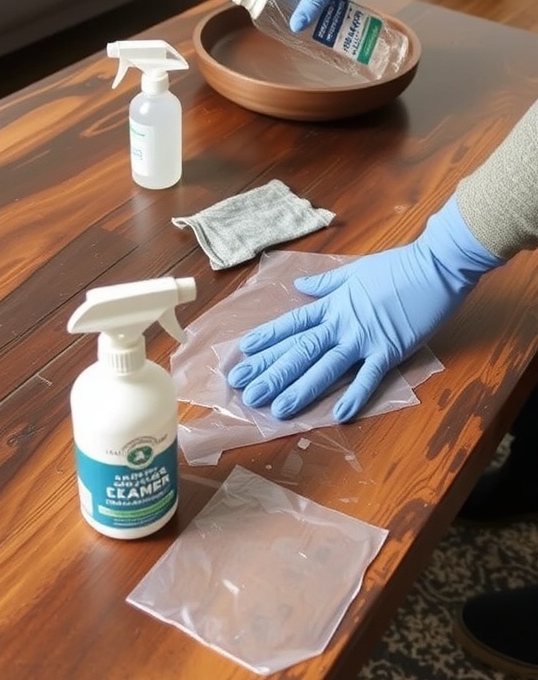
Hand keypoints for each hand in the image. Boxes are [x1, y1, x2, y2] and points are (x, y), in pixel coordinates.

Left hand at [227, 197, 502, 422]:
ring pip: (326, 366)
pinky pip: (370, 376)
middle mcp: (342, 322)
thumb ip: (326, 283)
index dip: (267, 339)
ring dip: (301, 389)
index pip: (293, 324)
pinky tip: (340, 414)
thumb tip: (300, 286)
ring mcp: (365, 337)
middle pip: (301, 350)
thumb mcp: (355, 271)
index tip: (242, 354)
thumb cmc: (399, 266)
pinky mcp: (391, 349)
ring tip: (278, 409)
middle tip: (246, 392)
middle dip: (272, 372)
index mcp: (333, 304)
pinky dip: (356, 395)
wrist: (436, 264)